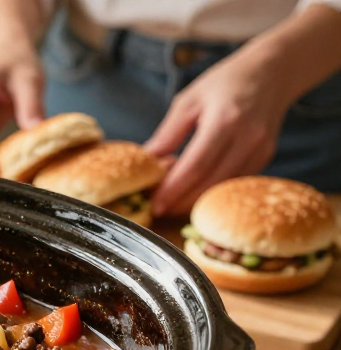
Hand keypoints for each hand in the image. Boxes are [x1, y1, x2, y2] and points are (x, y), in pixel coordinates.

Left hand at [146, 49, 291, 216]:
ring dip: (197, 200)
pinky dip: (213, 190)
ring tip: (172, 203)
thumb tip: (146, 161)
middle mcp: (247, 137)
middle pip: (211, 181)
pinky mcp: (266, 156)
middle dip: (182, 200)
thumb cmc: (225, 83)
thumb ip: (168, 133)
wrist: (271, 72)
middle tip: (159, 209)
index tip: (155, 203)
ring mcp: (260, 149)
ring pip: (225, 186)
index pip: (196, 165)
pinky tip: (195, 190)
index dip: (174, 189)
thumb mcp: (189, 100)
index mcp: (225, 120)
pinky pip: (236, 181)